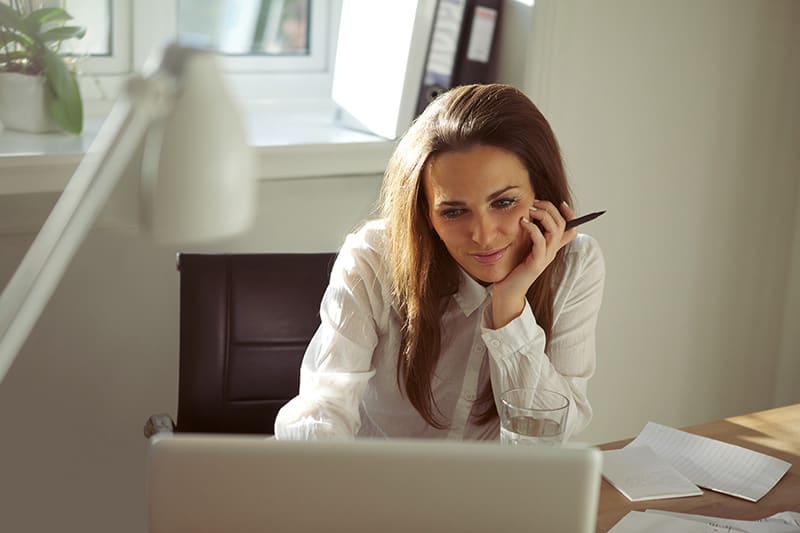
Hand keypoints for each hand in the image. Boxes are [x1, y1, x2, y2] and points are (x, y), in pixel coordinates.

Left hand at [491, 200, 577, 327]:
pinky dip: (533, 228)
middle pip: (563, 224)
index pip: (571, 229)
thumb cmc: (514, 268)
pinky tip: (523, 222)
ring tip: (530, 210)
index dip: (570, 215)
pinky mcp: (536, 262)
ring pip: (555, 230)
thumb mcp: (525, 247)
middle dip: (550, 209)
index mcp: (552, 247)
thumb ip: (530, 234)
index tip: (560, 203)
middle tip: (535, 203)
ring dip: (543, 215)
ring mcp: (546, 257)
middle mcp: (552, 251)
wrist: (508, 290)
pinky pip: (540, 241)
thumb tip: (528, 214)